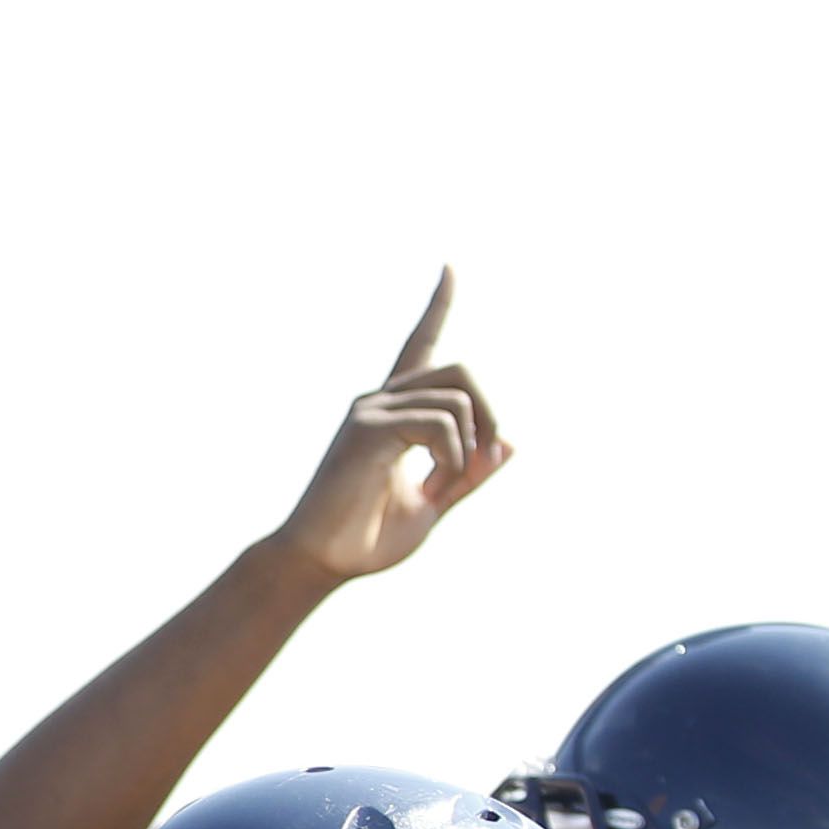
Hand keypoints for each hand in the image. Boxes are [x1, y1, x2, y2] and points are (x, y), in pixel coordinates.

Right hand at [264, 270, 511, 584]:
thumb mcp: (433, 505)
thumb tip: (510, 444)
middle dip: (490, 413)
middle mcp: (380, 400)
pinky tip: (430, 482)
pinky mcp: (368, 429)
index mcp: (395, 413)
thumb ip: (468, 474)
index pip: (419, 344)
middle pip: (461, 371)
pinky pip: (440, 423)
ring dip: (471, 446)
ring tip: (447, 482)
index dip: (437, 305)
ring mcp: (371, 411)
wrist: (319, 562)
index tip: (450, 266)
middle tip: (486, 459)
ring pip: (457, 398)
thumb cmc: (365, 538)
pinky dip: (453, 456)